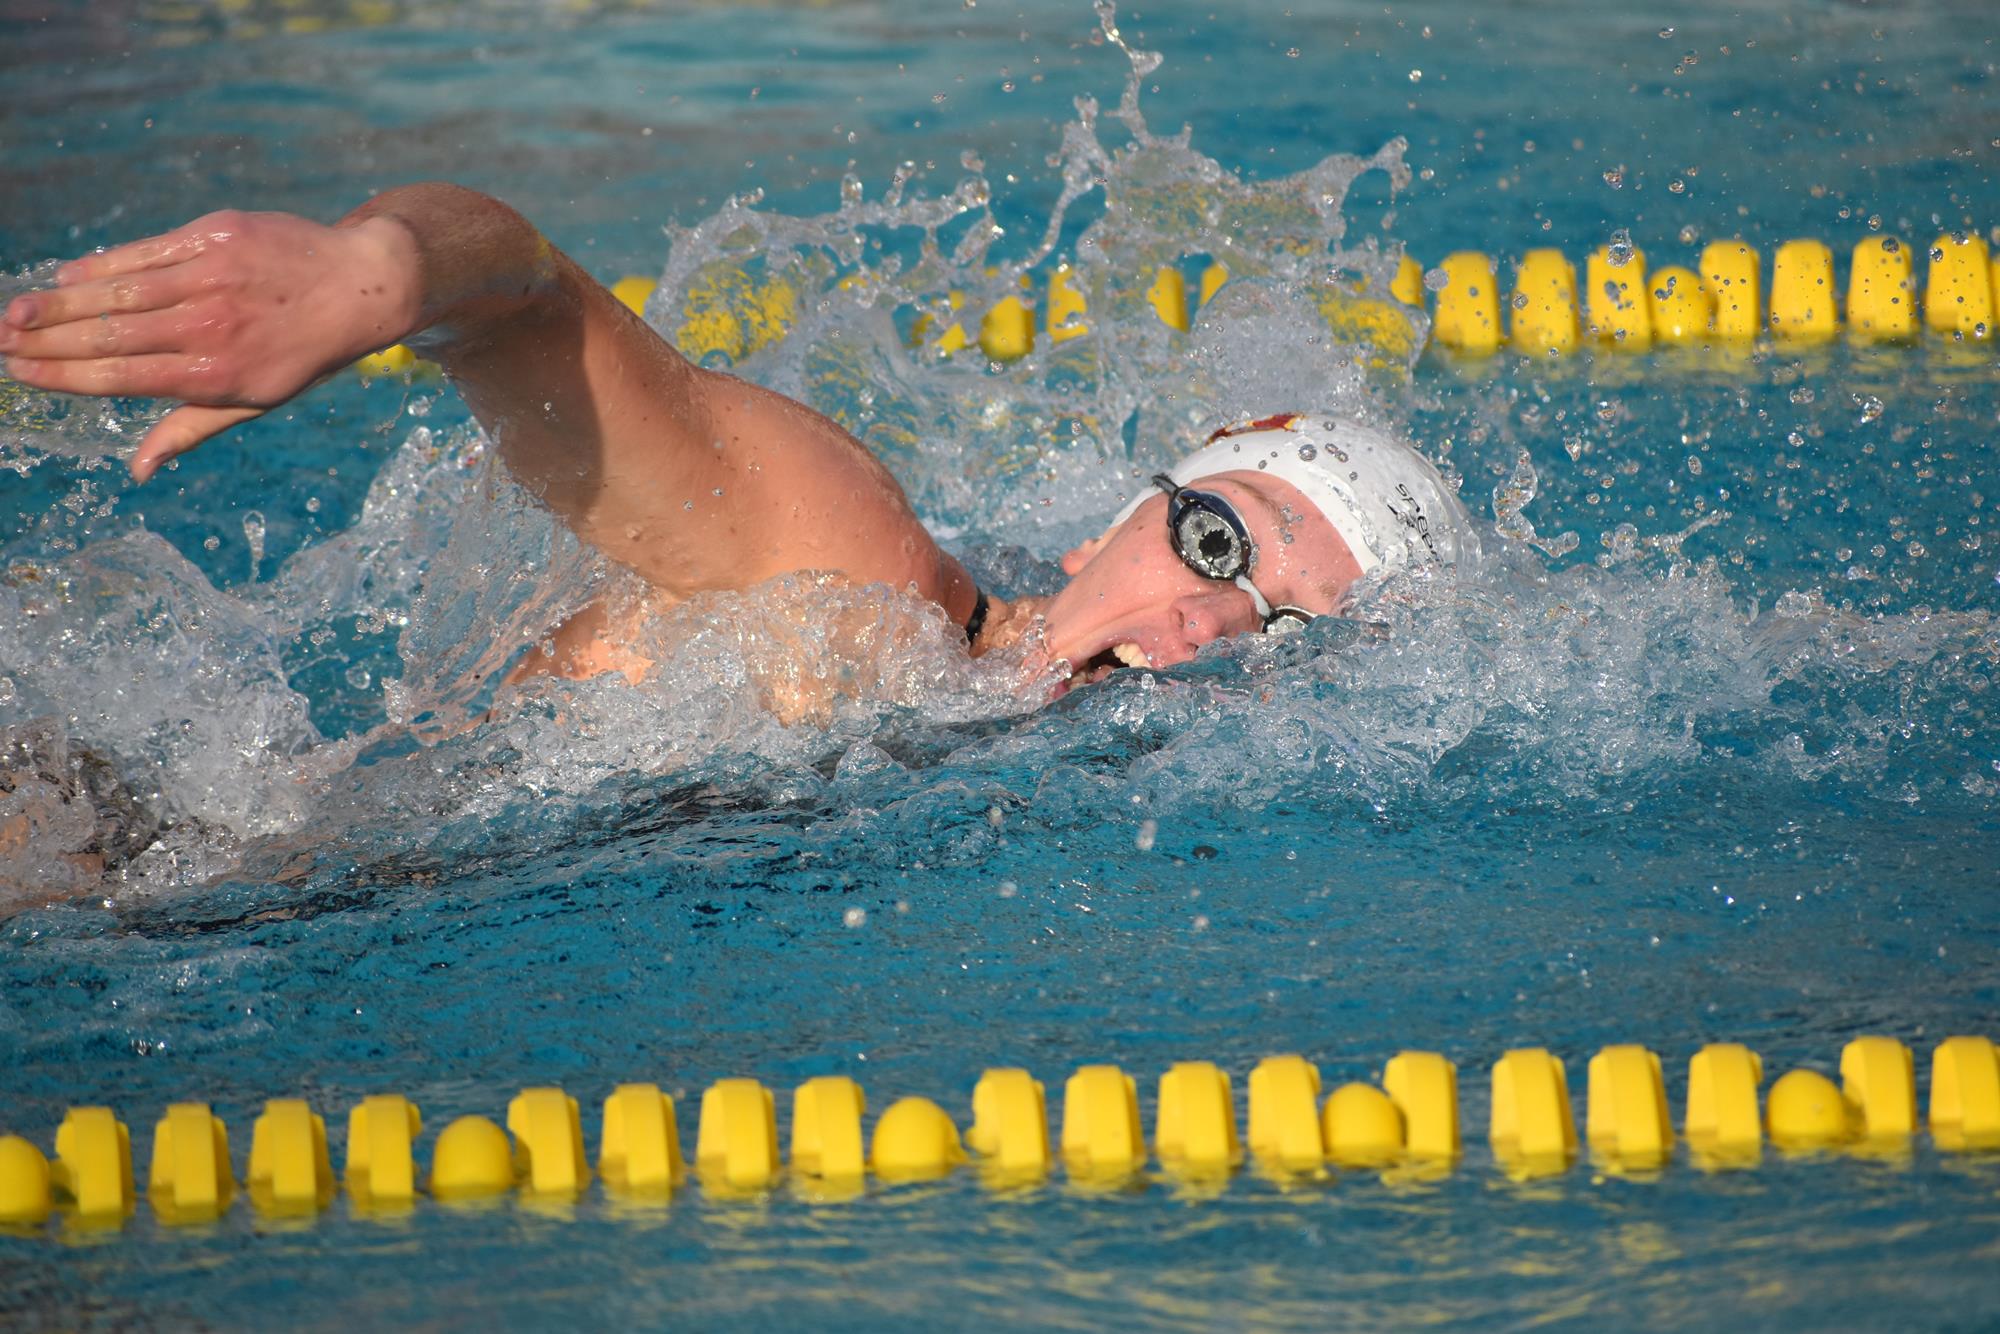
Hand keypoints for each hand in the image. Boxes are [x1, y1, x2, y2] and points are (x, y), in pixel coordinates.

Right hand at [0, 210, 417, 480]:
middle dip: (46, 340)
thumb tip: (139, 468)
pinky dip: (102, 265)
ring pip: (118, 292)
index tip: (20, 371)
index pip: (119, 378)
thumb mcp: (257, 401)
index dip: (63, 375)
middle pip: (108, 335)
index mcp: (215, 376)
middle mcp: (209, 327)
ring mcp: (211, 277)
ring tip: (17, 311)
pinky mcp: (216, 235)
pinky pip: (145, 252)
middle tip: (2, 342)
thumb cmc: (303, 353)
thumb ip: (191, 428)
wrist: (362, 286)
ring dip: (59, 302)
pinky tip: (68, 276)